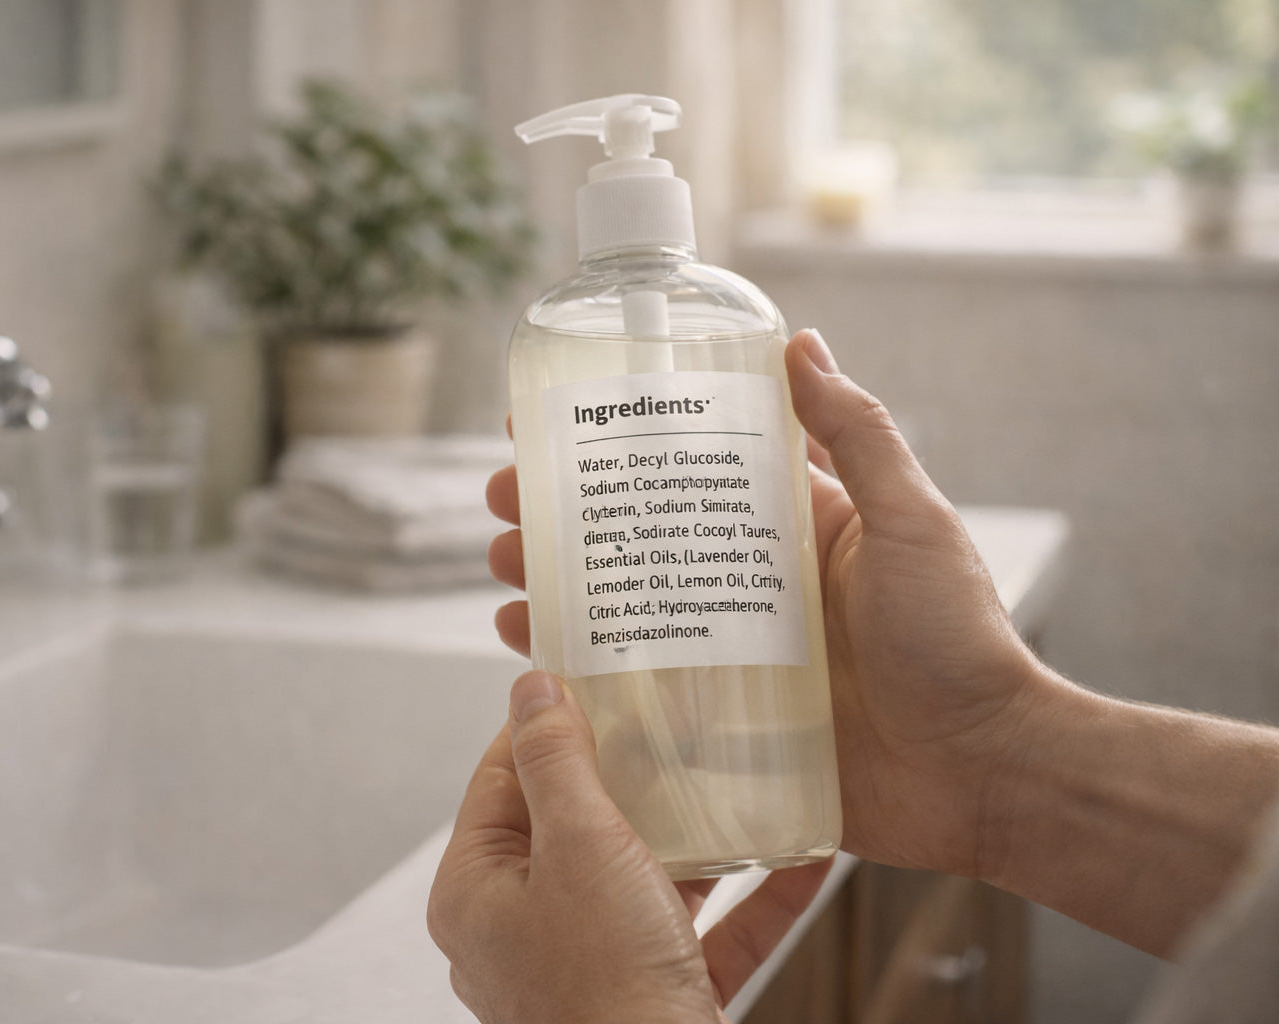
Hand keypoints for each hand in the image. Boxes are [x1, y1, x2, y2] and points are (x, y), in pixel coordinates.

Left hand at [428, 670, 830, 1023]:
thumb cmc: (603, 988)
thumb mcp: (579, 846)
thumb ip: (556, 760)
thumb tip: (530, 688)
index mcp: (476, 892)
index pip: (500, 780)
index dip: (547, 725)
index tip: (592, 680)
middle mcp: (521, 932)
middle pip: (571, 827)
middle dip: (629, 776)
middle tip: (671, 720)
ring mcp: (585, 970)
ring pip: (639, 879)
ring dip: (693, 835)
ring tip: (737, 778)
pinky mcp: (649, 1000)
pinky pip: (700, 934)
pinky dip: (745, 900)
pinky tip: (797, 859)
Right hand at [486, 330, 1047, 879]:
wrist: (984, 774)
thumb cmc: (960, 642)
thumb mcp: (911, 522)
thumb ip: (859, 436)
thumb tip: (800, 342)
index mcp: (795, 530)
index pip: (690, 471)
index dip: (621, 445)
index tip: (551, 422)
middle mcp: (754, 587)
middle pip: (639, 539)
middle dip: (564, 517)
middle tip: (501, 503)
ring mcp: (734, 657)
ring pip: (625, 610)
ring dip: (558, 588)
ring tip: (501, 572)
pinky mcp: (725, 724)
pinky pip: (636, 693)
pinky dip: (581, 672)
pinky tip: (532, 653)